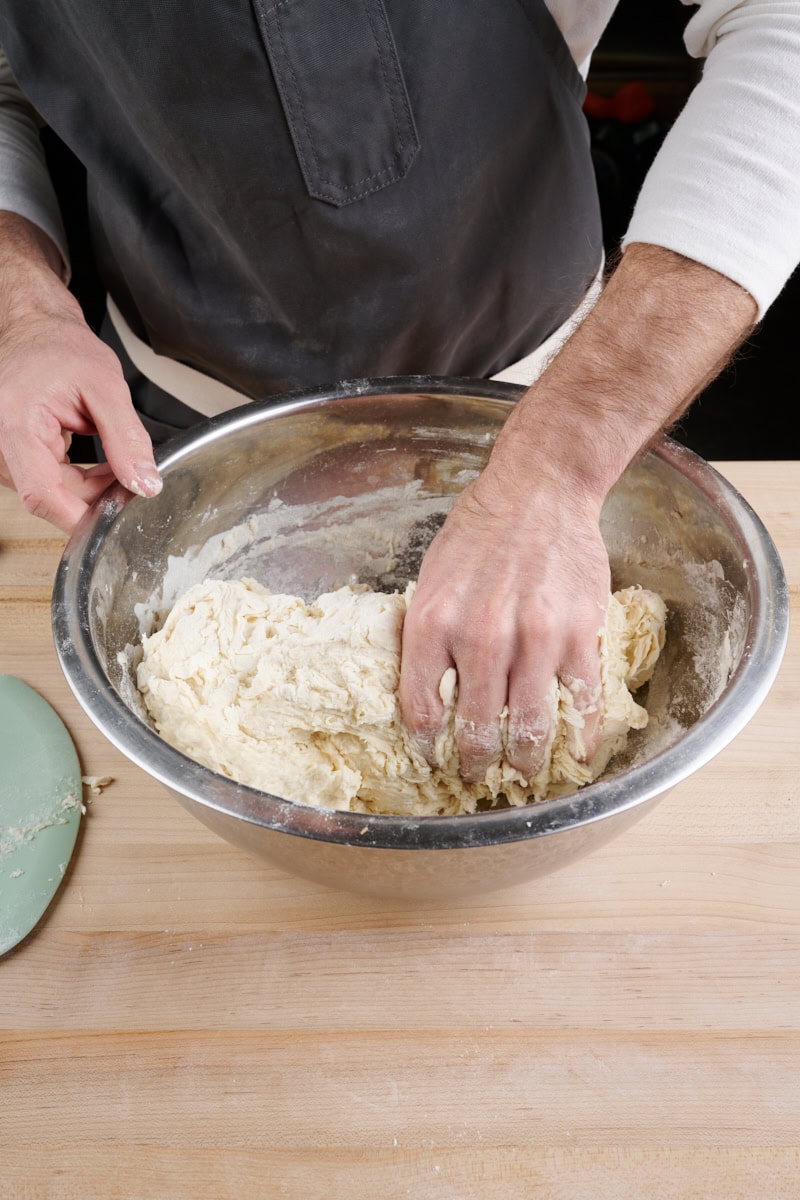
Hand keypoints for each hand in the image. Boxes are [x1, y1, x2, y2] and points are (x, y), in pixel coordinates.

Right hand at [0, 307, 161, 530]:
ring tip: (116, 462)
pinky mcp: (16, 459)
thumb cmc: (59, 347)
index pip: (43, 494)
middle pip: (53, 497)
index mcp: (16, 424)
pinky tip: (100, 465)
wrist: (36, 331)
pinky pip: (51, 484)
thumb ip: (127, 438)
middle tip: (133, 478)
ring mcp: (6, 454)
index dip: (81, 516)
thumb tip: (145, 483)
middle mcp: (1, 444)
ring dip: (90, 489)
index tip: (117, 518)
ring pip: (54, 494)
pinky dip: (81, 481)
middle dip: (97, 497)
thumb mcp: (105, 386)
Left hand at [399, 464, 609, 782]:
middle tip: (477, 776)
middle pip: (478, 728)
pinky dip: (580, 737)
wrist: (539, 490)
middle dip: (477, 763)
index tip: (433, 757)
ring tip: (523, 776)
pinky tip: (576, 755)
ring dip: (526, 761)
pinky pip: (581, 702)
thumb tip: (428, 693)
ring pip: (530, 727)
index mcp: (434, 623)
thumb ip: (430, 636)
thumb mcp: (432, 579)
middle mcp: (481, 637)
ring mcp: (534, 639)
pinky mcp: (579, 634)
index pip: (422, 708)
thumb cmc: (480, 532)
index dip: (428, 745)